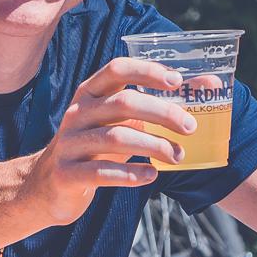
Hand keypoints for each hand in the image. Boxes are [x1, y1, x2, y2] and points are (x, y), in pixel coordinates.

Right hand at [22, 57, 192, 225]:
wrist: (47, 186)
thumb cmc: (94, 149)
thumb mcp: (118, 123)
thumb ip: (155, 106)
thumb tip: (209, 85)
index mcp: (89, 93)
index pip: (117, 69)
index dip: (148, 71)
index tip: (178, 81)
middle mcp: (76, 114)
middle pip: (123, 103)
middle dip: (163, 113)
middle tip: (190, 127)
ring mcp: (69, 144)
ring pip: (116, 138)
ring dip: (154, 147)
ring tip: (176, 156)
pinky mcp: (66, 174)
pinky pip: (102, 173)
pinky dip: (131, 174)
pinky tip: (151, 176)